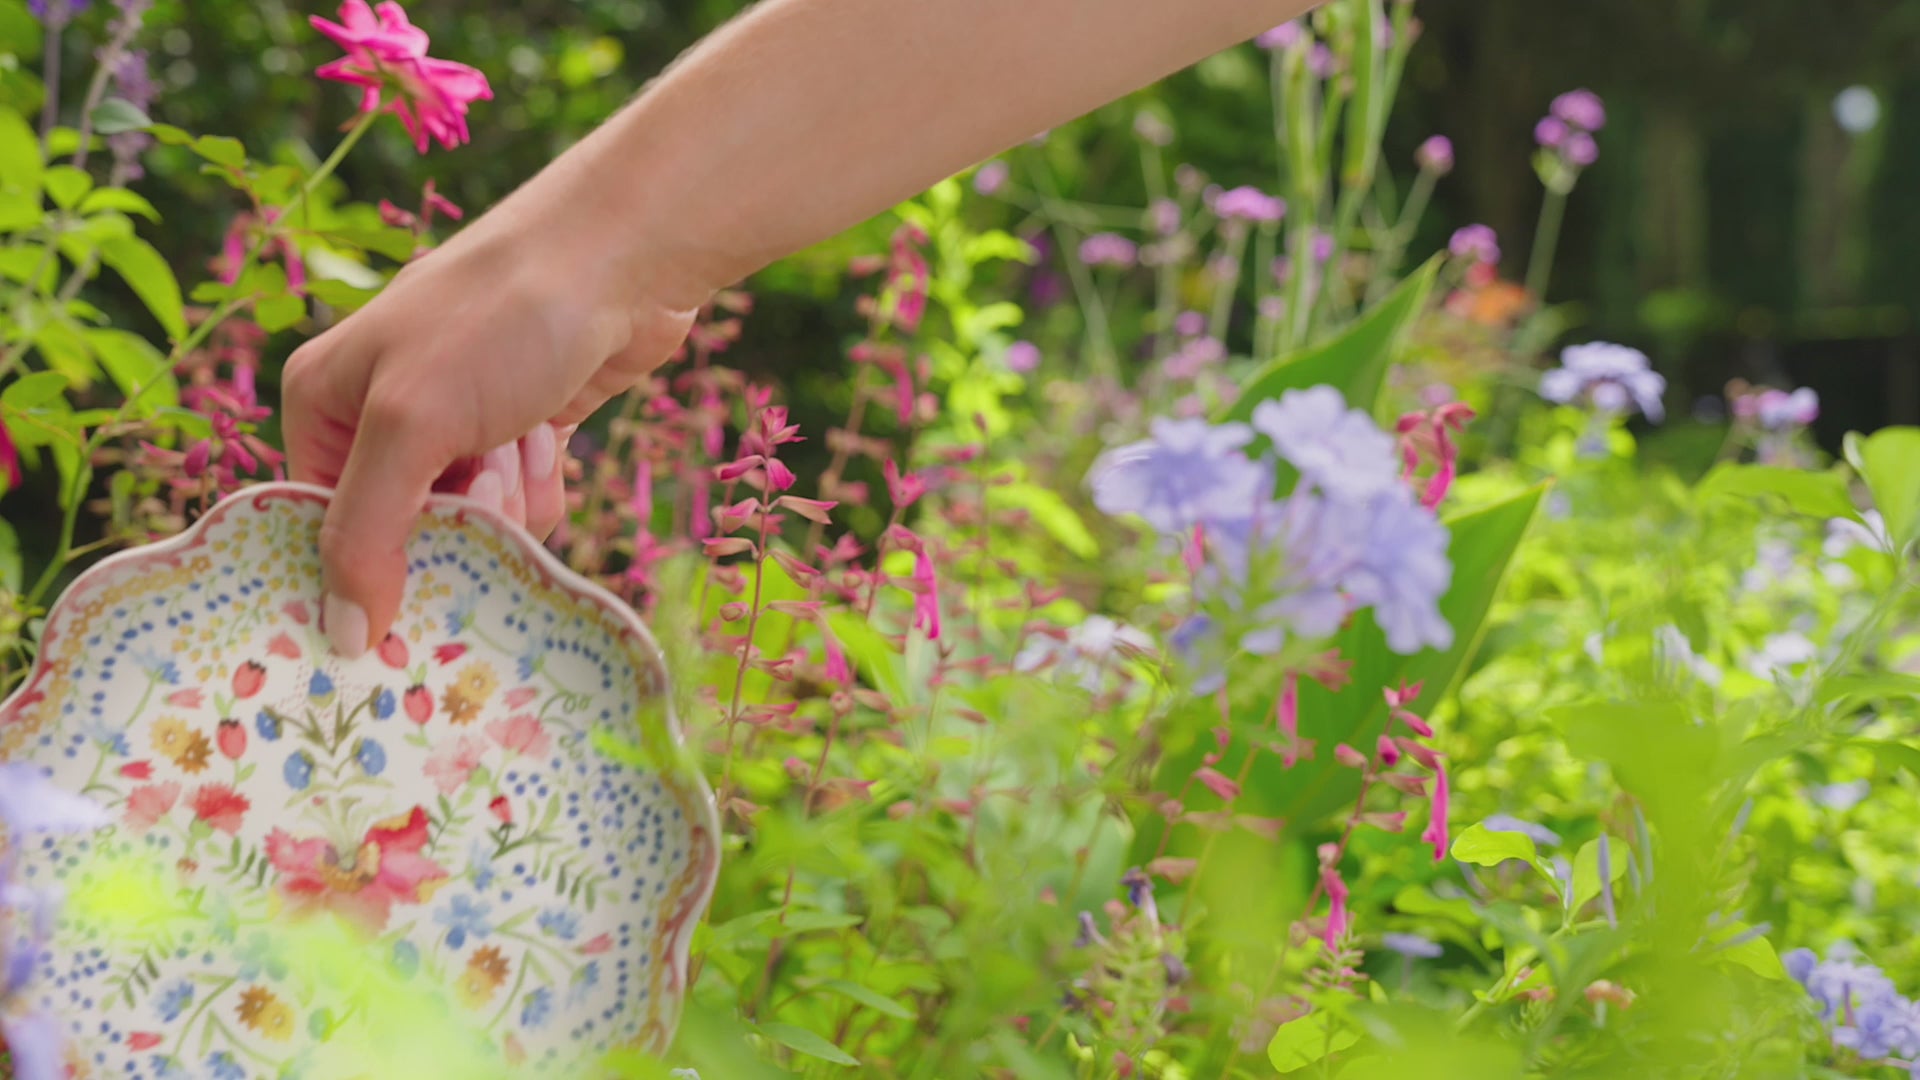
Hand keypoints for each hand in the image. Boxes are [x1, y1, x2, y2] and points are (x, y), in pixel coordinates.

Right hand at [282, 187, 704, 659]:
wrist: (623, 257)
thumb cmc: (502, 318)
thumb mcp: (412, 422)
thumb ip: (367, 531)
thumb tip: (342, 633)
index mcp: (324, 400)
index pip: (318, 526)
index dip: (363, 572)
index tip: (406, 613)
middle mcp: (381, 413)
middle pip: (404, 534)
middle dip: (457, 525)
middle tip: (488, 488)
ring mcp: (457, 422)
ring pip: (472, 527)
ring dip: (508, 503)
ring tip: (522, 437)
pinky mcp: (521, 430)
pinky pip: (520, 505)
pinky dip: (541, 482)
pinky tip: (553, 434)